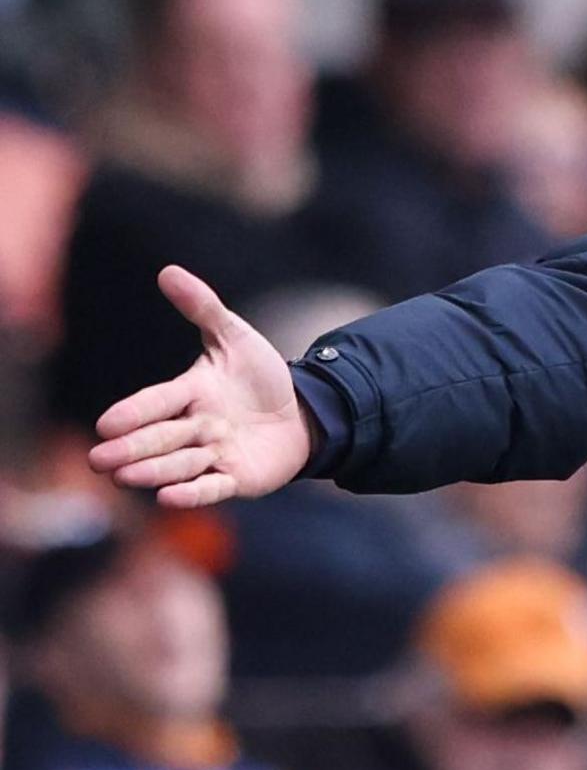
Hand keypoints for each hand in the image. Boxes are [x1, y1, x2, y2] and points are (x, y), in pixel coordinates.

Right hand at [87, 266, 308, 507]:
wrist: (303, 412)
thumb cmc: (260, 377)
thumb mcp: (235, 338)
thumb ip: (203, 308)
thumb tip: (169, 271)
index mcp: (189, 393)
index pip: (156, 402)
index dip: (134, 412)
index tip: (107, 423)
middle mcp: (195, 427)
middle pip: (159, 438)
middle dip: (130, 448)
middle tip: (99, 459)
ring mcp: (214, 455)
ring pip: (179, 464)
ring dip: (153, 471)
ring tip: (127, 476)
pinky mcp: (236, 478)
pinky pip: (210, 489)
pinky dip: (191, 494)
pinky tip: (168, 498)